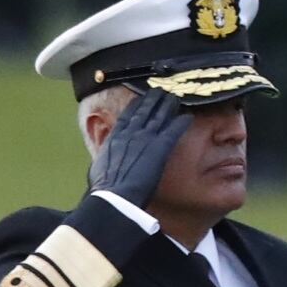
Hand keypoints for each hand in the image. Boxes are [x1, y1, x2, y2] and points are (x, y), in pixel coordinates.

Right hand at [85, 85, 189, 209]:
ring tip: (174, 98)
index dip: (135, 106)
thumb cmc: (104, 187)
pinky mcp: (160, 148)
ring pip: (160, 116)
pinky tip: (188, 117)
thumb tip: (99, 163)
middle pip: (144, 111)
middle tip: (160, 91)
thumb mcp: (98, 167)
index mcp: (115, 138)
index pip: (127, 116)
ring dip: (168, 106)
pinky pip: (174, 130)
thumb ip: (103, 159)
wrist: (114, 195)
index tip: (140, 98)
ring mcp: (146, 139)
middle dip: (152, 100)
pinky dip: (181, 122)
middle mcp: (131, 133)